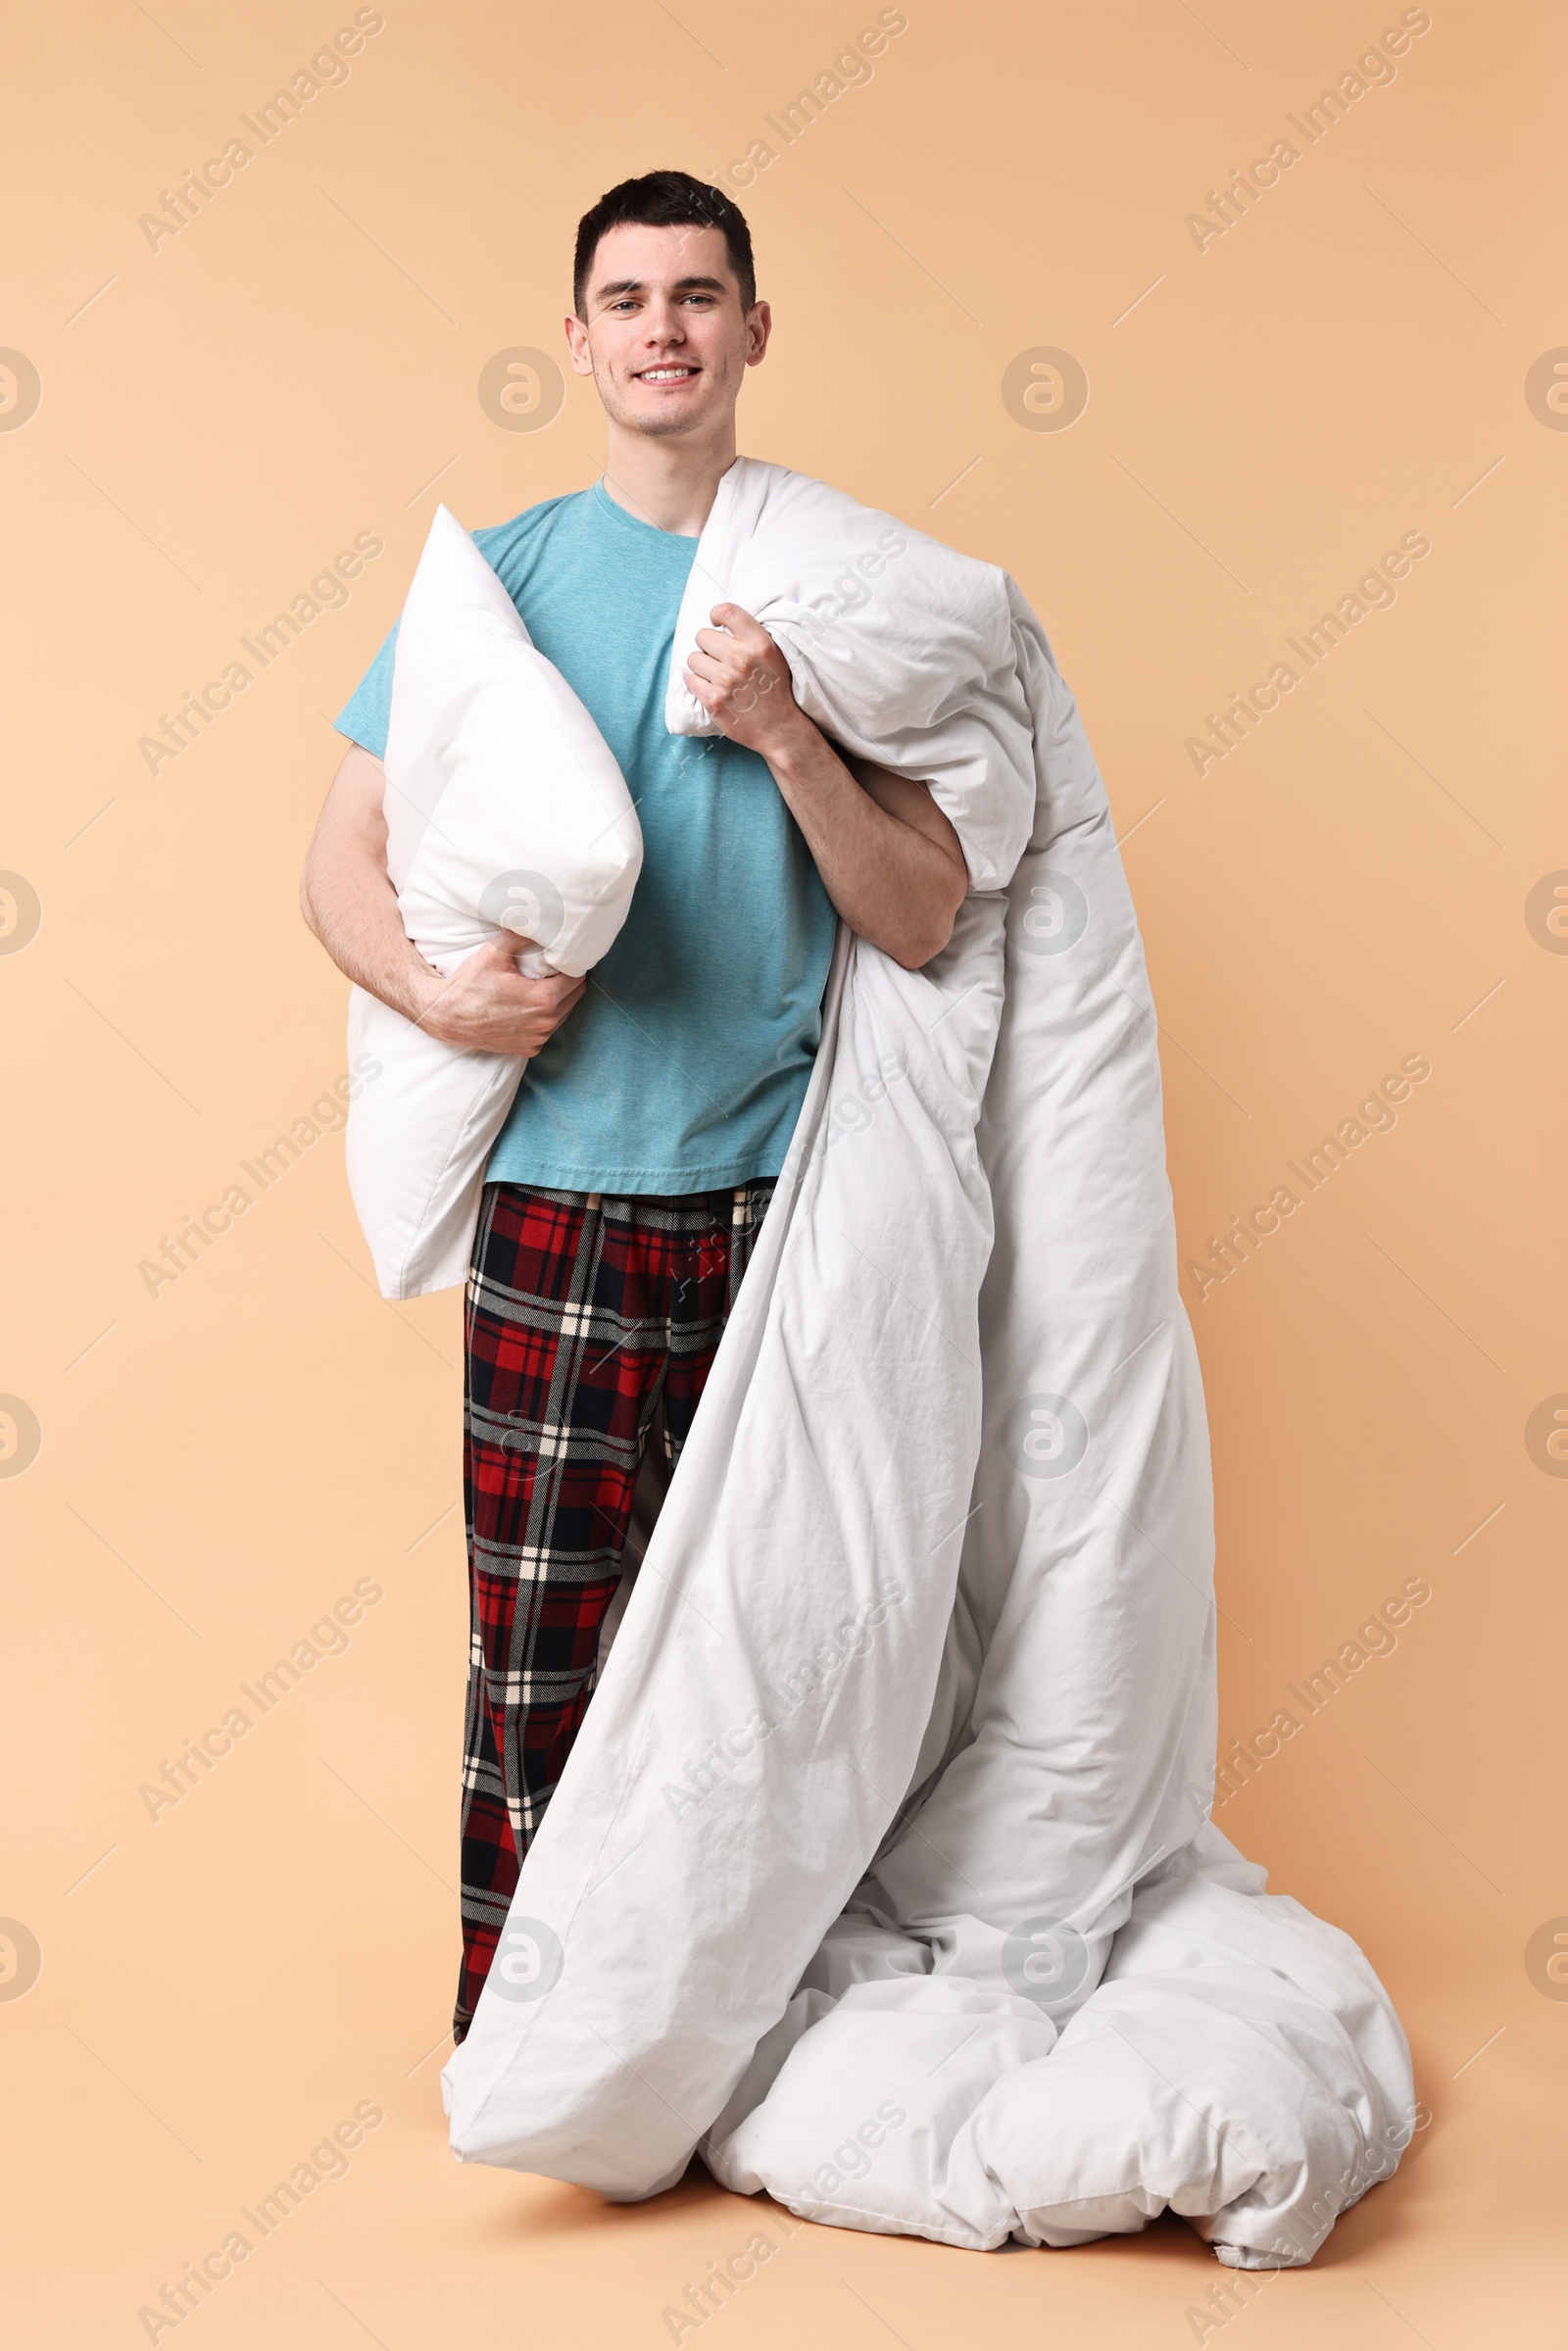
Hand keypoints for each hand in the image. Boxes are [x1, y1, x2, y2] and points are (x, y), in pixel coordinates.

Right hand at [414, 934, 584, 1057]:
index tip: (560, 958)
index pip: (576, 978)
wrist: (447, 1016)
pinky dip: (544, 1018)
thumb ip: (520, 935)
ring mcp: (538, 1038)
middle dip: (567, 981)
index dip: (571, 965)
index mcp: (543, 1000)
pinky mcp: (530, 1048)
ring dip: (558, 1000)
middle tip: (551, 970)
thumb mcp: (494, 953)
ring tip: (540, 986)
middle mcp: (545, 1023)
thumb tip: (538, 920)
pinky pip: (548, 1030)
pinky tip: (529, 1007)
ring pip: (563, 1014)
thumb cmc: (470, 985)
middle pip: (574, 997)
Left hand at [683, 602, 813, 760]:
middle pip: (702, 635)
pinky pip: (691, 681)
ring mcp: (726, 680)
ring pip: (693, 658)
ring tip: (718, 677)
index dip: (716, 614)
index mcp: (759, 643)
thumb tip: (722, 623)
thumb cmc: (774, 689)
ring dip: (702, 667)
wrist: (779, 728)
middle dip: (708, 647)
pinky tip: (713, 691)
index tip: (716, 624)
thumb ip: (751, 637)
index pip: (726, 611)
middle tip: (719, 660)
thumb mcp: (773, 656)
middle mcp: (742, 659)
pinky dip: (698, 685)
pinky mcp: (714, 700)